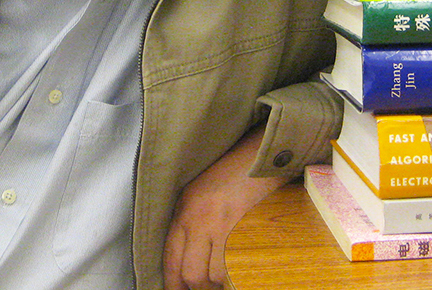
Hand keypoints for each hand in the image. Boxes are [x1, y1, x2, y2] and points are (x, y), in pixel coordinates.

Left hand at [163, 125, 288, 289]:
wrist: (260, 154)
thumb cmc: (232, 173)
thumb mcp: (198, 193)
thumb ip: (189, 224)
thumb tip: (186, 260)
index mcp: (184, 211)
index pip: (170, 260)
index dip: (173, 284)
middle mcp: (198, 219)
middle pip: (191, 274)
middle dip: (198, 288)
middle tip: (207, 287)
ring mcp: (221, 224)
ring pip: (213, 275)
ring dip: (219, 283)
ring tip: (224, 279)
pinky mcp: (243, 227)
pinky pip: (234, 266)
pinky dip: (235, 275)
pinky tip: (239, 270)